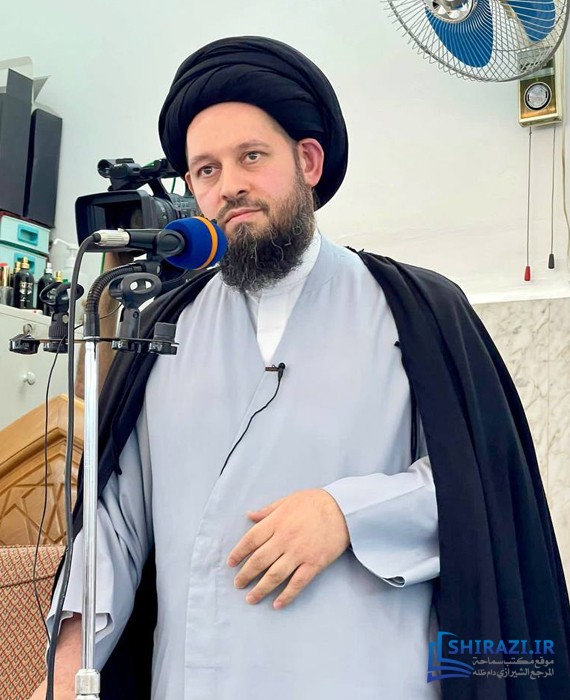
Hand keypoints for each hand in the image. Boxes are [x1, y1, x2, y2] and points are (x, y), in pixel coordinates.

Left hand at [227, 489, 349, 608]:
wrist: (344, 509)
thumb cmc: (315, 502)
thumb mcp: (288, 500)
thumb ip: (267, 510)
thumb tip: (249, 516)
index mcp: (276, 522)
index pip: (250, 540)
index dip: (238, 553)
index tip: (231, 563)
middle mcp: (284, 539)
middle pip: (259, 561)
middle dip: (245, 574)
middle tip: (237, 584)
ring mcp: (299, 553)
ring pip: (274, 575)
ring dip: (260, 589)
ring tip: (251, 598)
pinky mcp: (314, 564)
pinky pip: (297, 583)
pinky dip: (286, 595)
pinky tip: (277, 604)